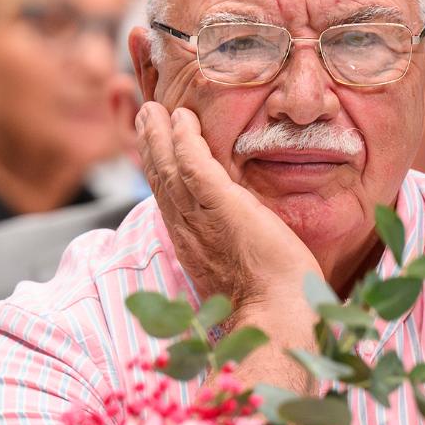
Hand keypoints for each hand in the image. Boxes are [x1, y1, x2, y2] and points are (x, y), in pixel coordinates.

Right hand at [135, 101, 320, 310]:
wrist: (279, 314)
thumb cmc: (272, 299)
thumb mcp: (241, 269)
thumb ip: (232, 246)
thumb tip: (241, 232)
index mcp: (191, 245)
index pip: (168, 199)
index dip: (158, 169)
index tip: (155, 146)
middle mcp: (186, 230)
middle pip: (159, 179)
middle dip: (150, 145)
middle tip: (146, 114)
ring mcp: (200, 219)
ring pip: (168, 168)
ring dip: (159, 135)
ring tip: (154, 109)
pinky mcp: (222, 208)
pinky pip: (194, 167)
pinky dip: (184, 140)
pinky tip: (182, 119)